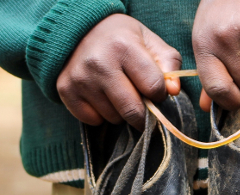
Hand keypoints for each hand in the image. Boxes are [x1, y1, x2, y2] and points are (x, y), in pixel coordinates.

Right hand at [57, 14, 181, 128]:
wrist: (80, 29)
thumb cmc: (122, 39)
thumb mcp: (150, 42)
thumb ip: (169, 64)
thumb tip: (173, 91)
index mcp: (124, 47)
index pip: (154, 88)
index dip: (159, 94)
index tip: (155, 90)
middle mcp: (99, 63)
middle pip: (133, 111)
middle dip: (143, 113)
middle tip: (142, 104)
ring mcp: (80, 79)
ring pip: (114, 118)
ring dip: (121, 113)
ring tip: (118, 93)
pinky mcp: (66, 91)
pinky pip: (93, 120)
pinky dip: (101, 115)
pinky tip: (101, 97)